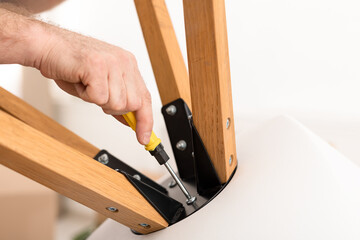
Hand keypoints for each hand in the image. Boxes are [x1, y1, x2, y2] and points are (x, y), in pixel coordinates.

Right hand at [34, 25, 152, 144]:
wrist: (47, 46)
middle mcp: (124, 62)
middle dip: (113, 109)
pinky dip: (86, 96)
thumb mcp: (101, 84)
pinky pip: (99, 98)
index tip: (144, 137)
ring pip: (117, 103)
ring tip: (87, 85)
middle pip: (133, 104)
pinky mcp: (97, 66)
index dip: (145, 120)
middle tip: (96, 94)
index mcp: (128, 64)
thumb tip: (130, 121)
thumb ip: (118, 101)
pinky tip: (80, 82)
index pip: (145, 98)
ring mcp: (112, 63)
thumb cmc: (71, 64)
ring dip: (98, 101)